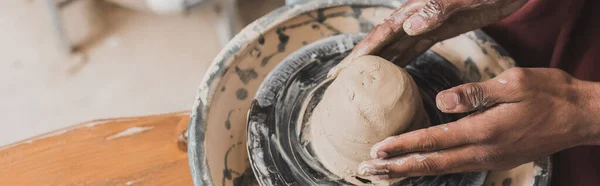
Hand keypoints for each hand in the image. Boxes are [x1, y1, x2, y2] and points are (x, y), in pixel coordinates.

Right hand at [328, 0, 526, 77]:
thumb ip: (437, 9)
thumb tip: (409, 26)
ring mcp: (425, 24)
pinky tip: (394, 72)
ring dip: (376, 63)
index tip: (343, 69)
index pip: (382, 34)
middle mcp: (415, 18)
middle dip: (359, 60)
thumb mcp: (464, 0)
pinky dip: (400, 61)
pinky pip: (412, 49)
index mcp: (416, 11)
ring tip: (359, 80)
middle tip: (337, 78)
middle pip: (380, 42)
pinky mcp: (439, 30)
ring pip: (393, 47)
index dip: (361, 52)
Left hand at [358, 68, 599, 178]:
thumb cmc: (550, 94)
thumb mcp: (514, 83)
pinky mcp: (494, 159)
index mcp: (484, 131)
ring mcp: (489, 159)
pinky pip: (454, 167)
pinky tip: (417, 166)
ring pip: (441, 169)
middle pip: (431, 164)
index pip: (433, 141)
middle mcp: (483, 152)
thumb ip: (476, 94)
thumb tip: (441, 102)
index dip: (403, 146)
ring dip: (409, 171)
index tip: (377, 150)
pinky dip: (430, 168)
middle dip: (396, 168)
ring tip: (383, 173)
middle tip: (367, 170)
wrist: (582, 117)